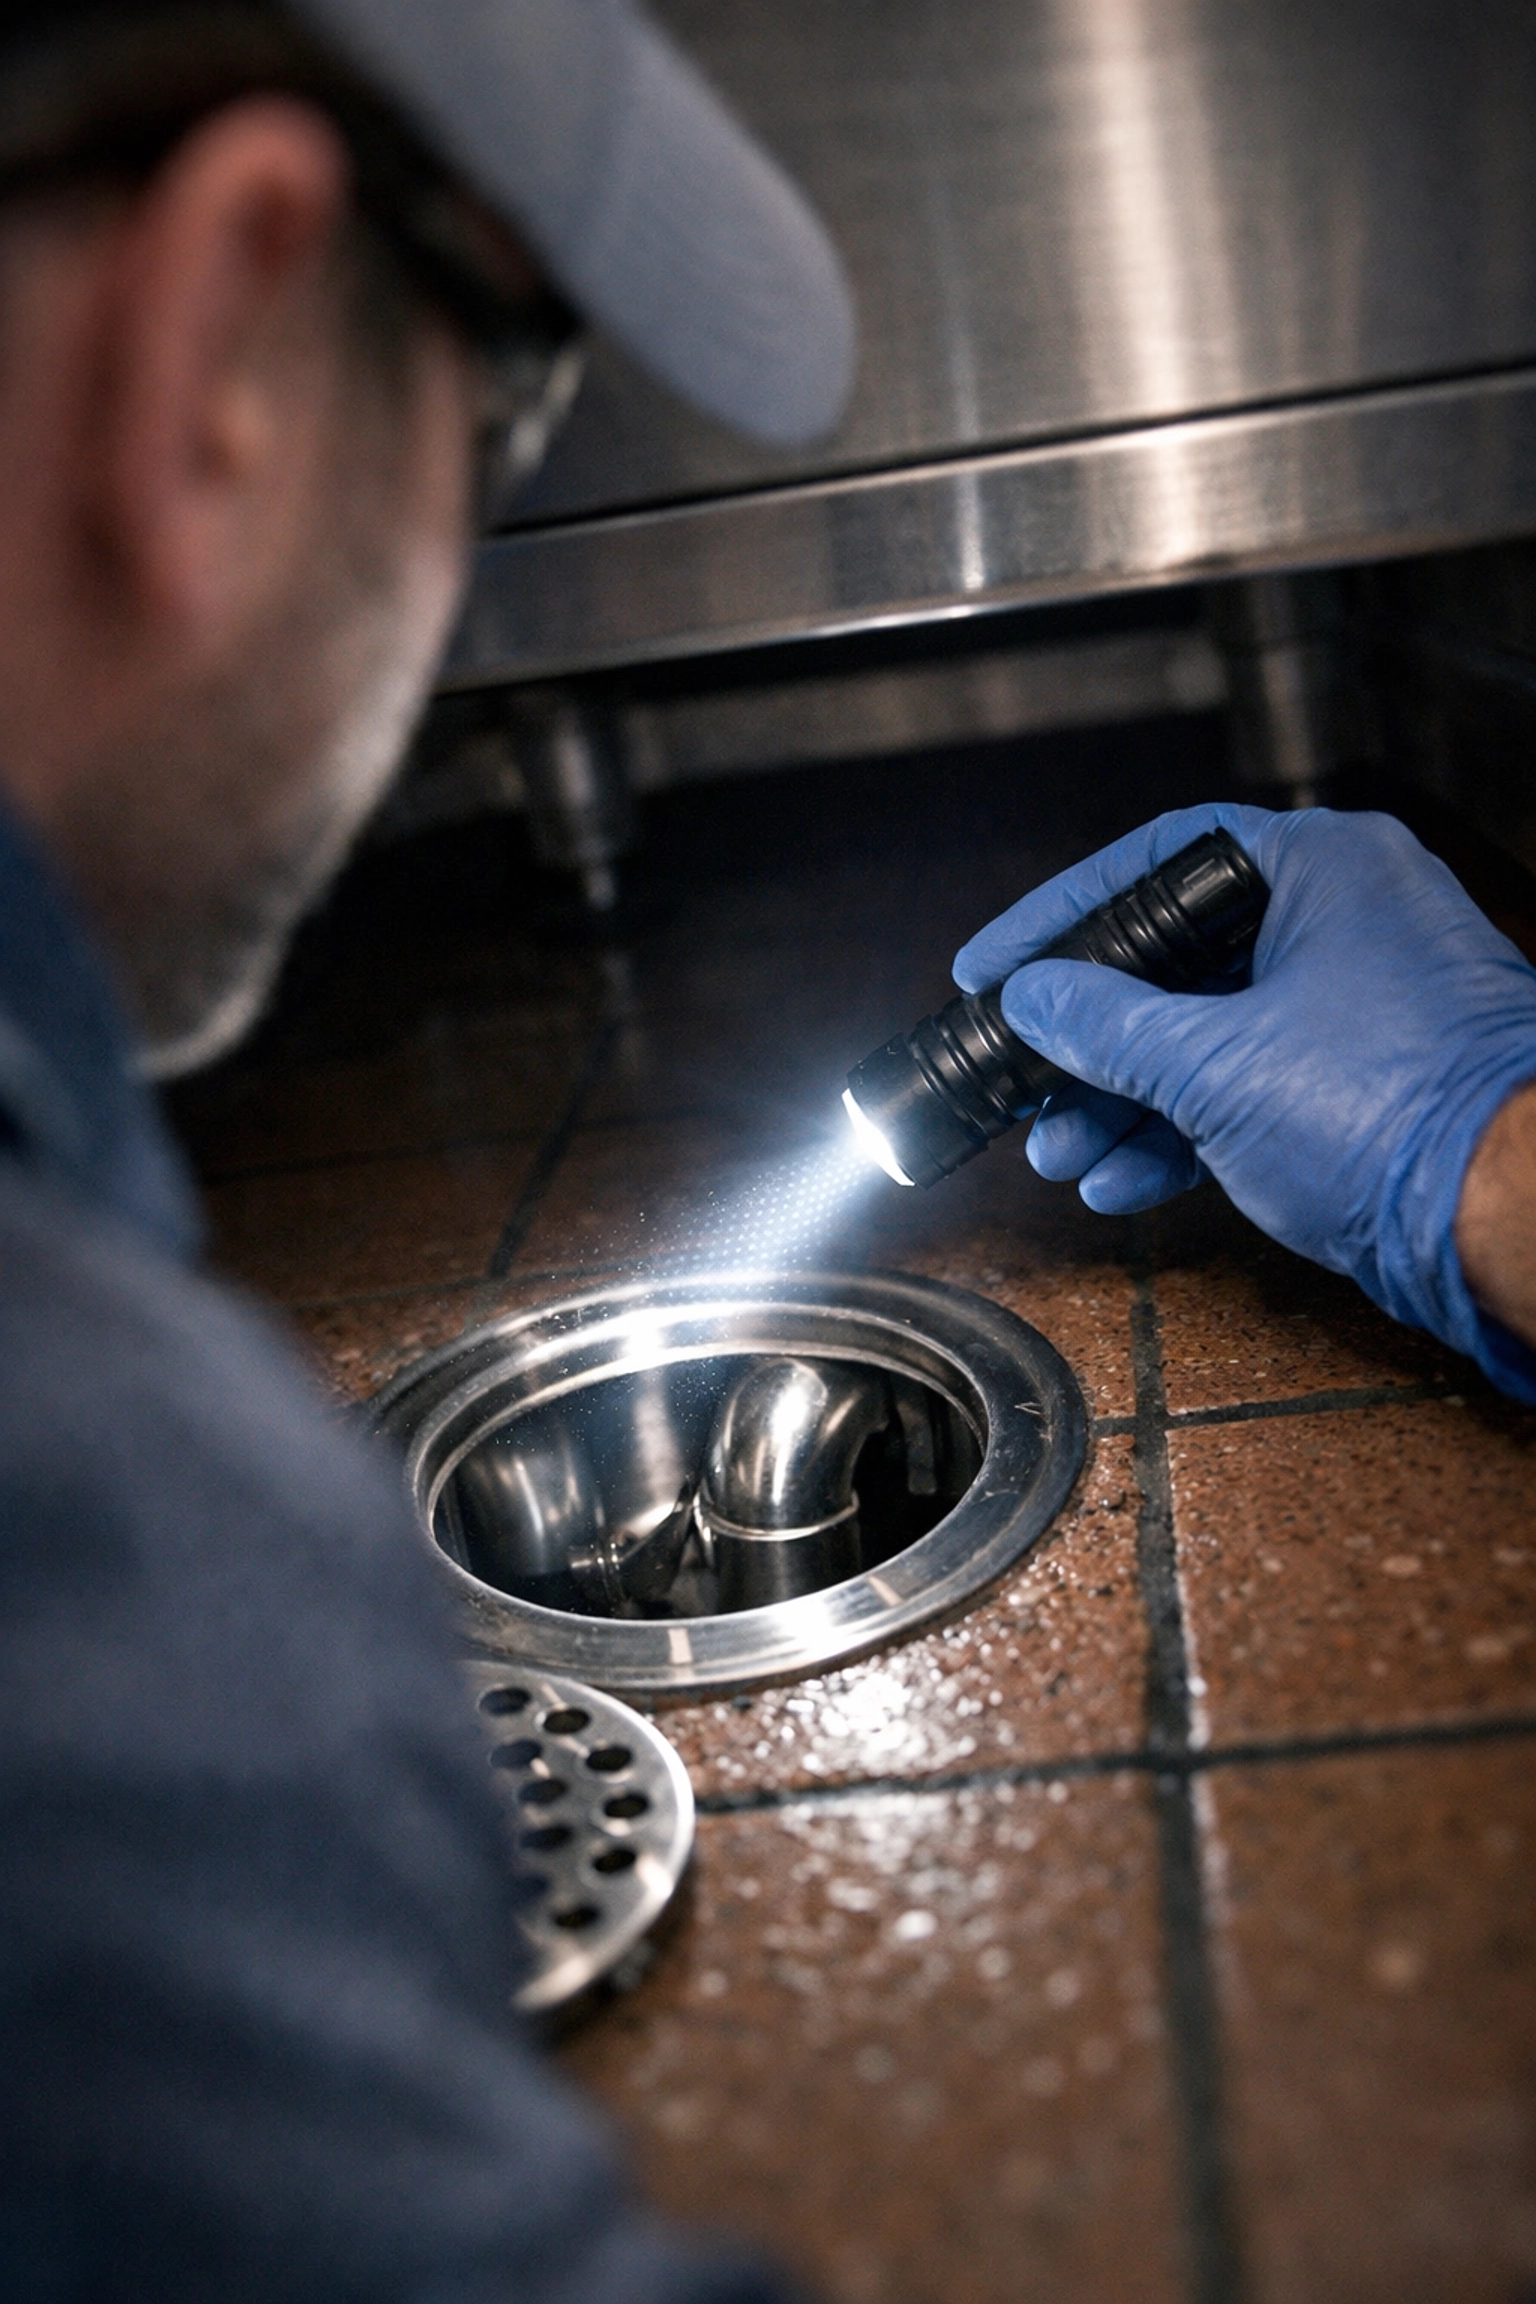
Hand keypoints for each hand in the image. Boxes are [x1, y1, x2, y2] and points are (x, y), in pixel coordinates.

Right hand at [952, 803, 1535, 1394]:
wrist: (1513, 1218)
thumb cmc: (1397, 1115)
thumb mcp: (1215, 1066)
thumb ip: (1107, 1026)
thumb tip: (1033, 997)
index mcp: (1323, 870)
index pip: (1157, 863)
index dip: (1061, 915)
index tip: (994, 965)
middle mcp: (1345, 920)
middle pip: (1175, 961)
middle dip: (1087, 1042)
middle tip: (1019, 1080)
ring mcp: (1356, 1004)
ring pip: (1205, 1037)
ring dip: (1122, 1101)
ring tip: (1058, 1154)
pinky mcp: (1360, 1083)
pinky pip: (1246, 1090)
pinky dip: (1180, 1133)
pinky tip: (1119, 1181)